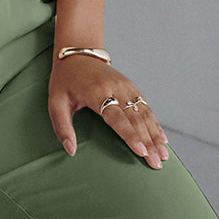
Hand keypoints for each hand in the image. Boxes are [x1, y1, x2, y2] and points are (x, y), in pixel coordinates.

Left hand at [48, 54, 169, 168]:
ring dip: (155, 136)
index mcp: (97, 92)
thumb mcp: (56, 103)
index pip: (117, 117)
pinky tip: (162, 140)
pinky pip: (146, 108)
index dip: (130, 135)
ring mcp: (127, 87)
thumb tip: (71, 150)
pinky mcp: (132, 87)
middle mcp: (116, 88)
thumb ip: (62, 128)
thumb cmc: (65, 81)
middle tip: (156, 164)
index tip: (141, 152)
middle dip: (148, 143)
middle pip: (136, 119)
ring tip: (163, 156)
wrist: (78, 54)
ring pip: (145, 114)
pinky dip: (155, 125)